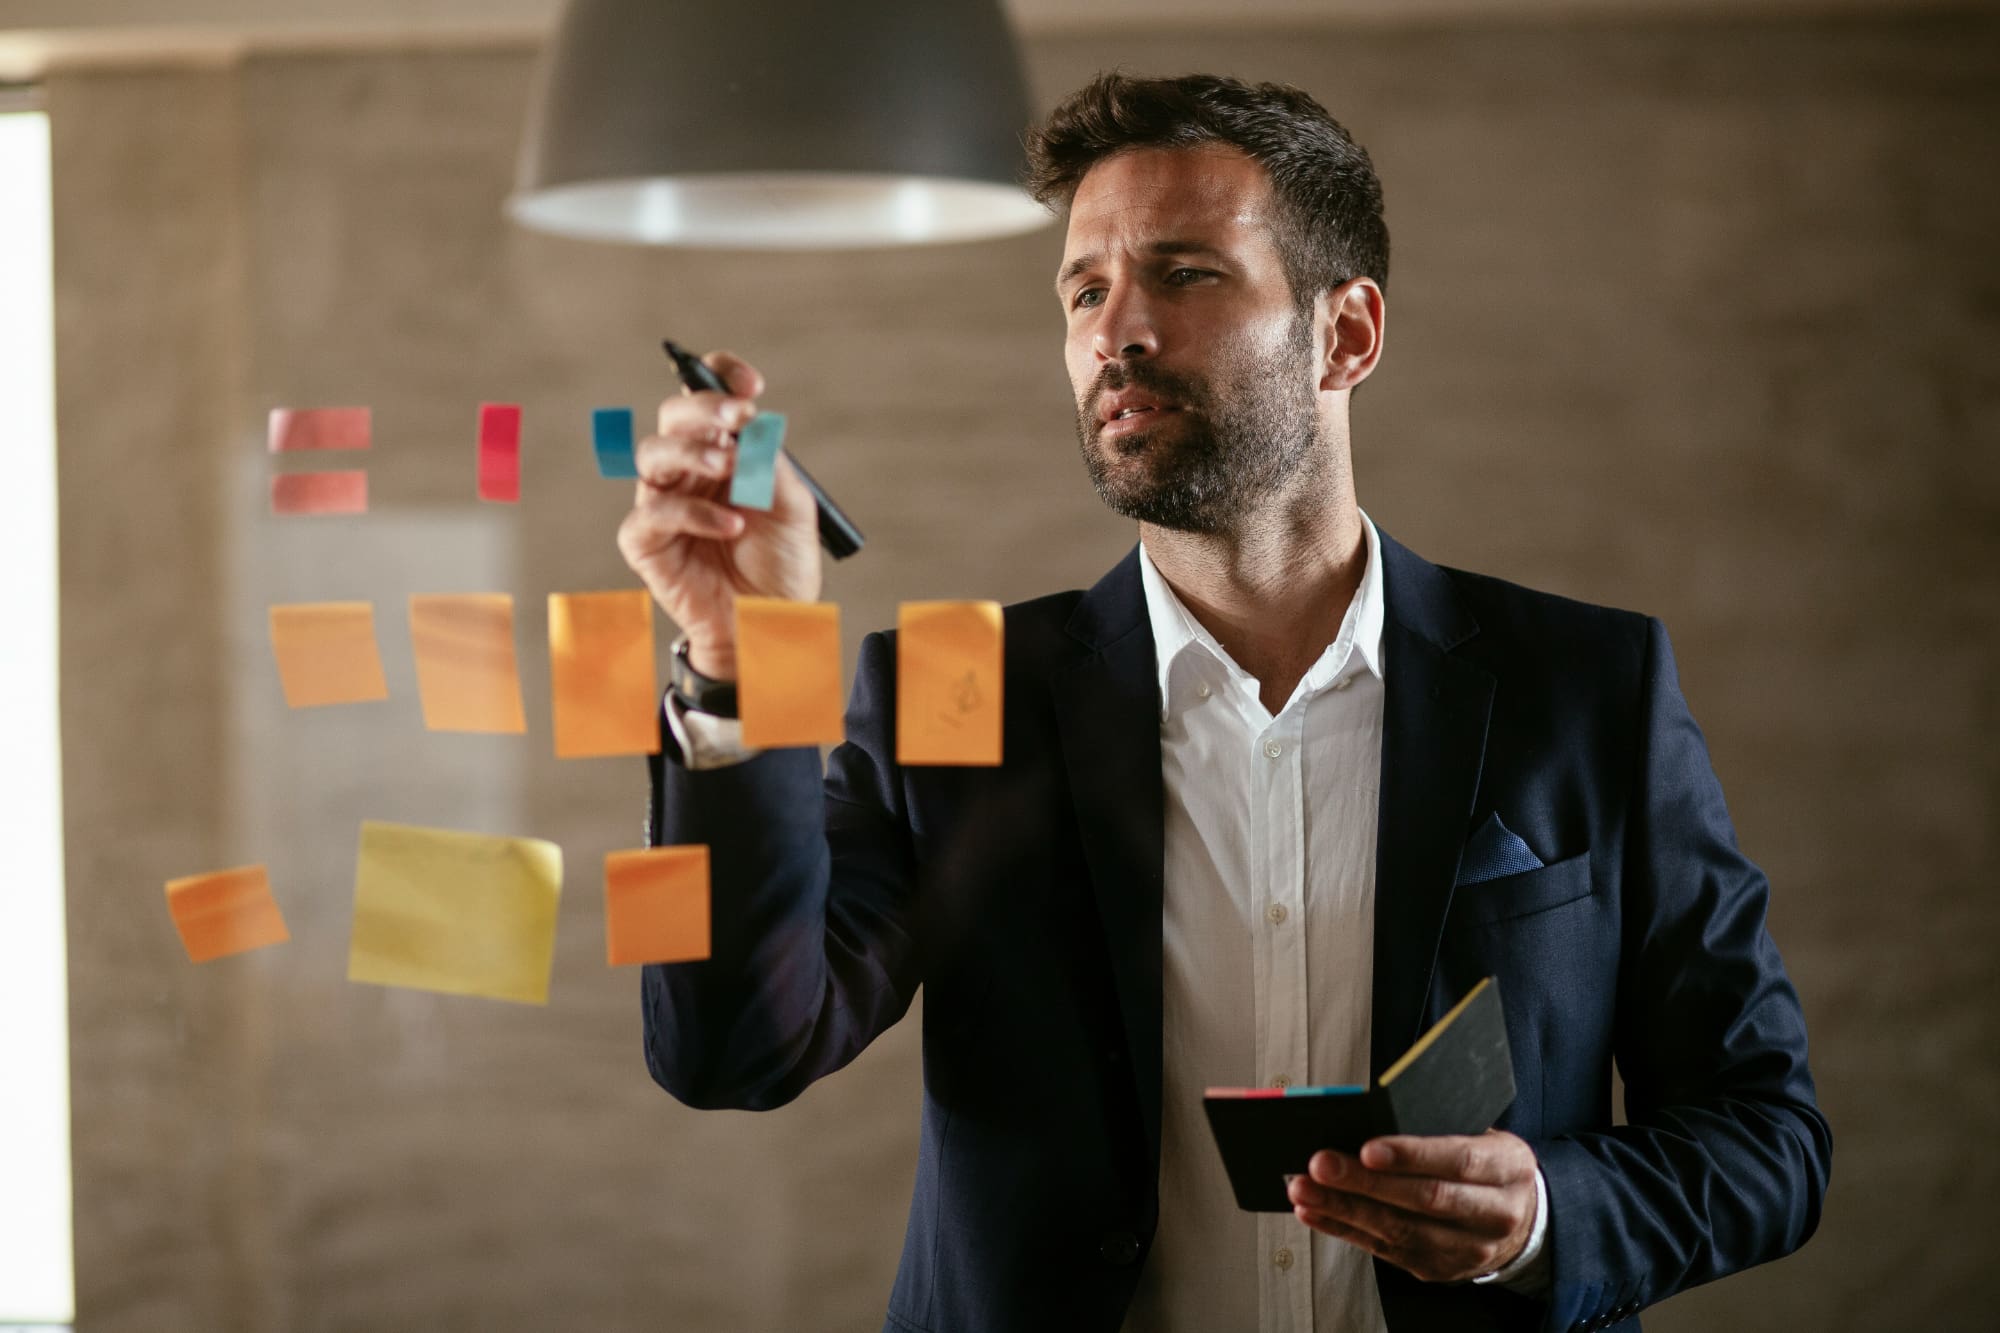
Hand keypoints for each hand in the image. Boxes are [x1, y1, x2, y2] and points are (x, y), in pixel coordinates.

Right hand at [616, 352, 821, 678]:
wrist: (771, 623)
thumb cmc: (781, 564)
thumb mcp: (793, 507)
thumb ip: (770, 463)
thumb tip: (752, 424)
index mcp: (724, 452)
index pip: (709, 398)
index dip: (721, 378)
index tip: (751, 385)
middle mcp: (688, 471)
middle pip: (674, 416)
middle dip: (705, 409)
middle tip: (738, 419)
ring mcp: (663, 503)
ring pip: (653, 454)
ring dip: (693, 453)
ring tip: (731, 467)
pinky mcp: (646, 543)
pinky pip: (653, 514)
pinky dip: (693, 514)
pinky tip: (730, 527)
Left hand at [1286, 1130, 1538, 1283]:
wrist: (1522, 1219)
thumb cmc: (1486, 1163)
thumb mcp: (1481, 1134)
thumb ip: (1437, 1126)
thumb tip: (1368, 1116)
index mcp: (1508, 1168)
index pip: (1459, 1160)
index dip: (1412, 1155)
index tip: (1367, 1146)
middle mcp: (1495, 1214)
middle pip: (1424, 1200)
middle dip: (1366, 1182)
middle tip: (1321, 1163)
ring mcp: (1467, 1249)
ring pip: (1400, 1231)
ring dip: (1344, 1209)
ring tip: (1304, 1188)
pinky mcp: (1439, 1268)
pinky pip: (1385, 1250)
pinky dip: (1344, 1229)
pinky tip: (1314, 1210)